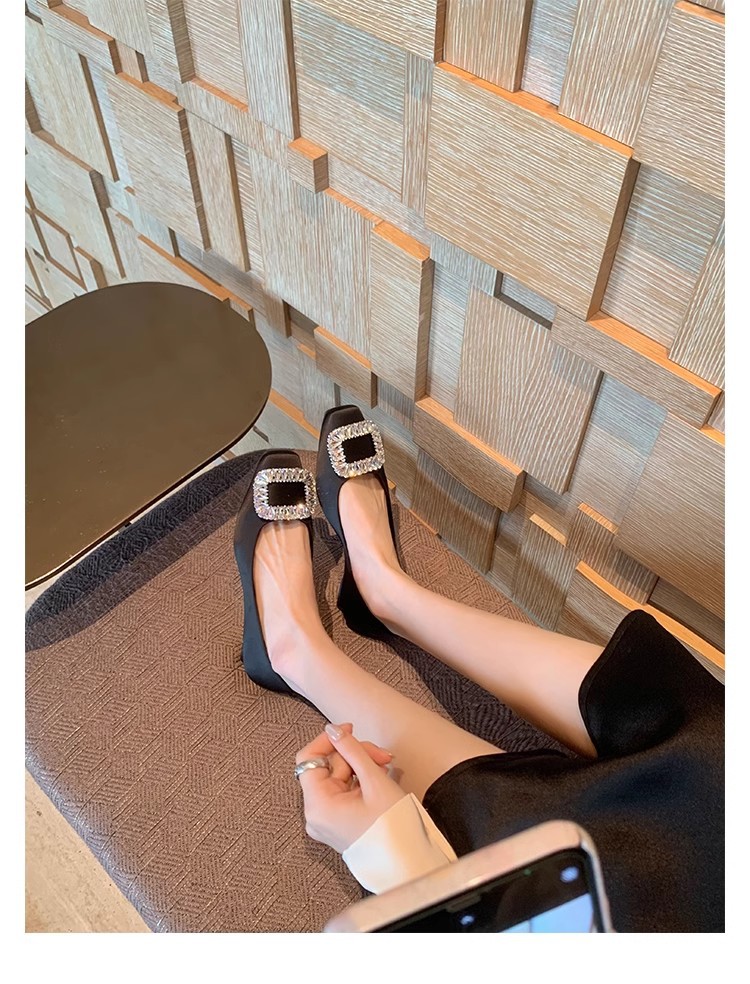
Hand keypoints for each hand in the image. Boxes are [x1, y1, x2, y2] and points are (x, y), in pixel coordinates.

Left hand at [296, 722, 406, 853]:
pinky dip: (360, 782)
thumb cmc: (392, 828)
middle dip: (355, 756)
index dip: (328, 740)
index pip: (308, 758)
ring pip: (338, 777)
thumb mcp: (373, 780)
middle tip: (381, 755)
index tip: (348, 730)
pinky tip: (378, 781)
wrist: (407, 861)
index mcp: (318, 806)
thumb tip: (334, 730)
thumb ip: (352, 749)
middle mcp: (316, 815)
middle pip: (327, 767)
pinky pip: (343, 792)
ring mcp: (326, 821)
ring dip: (361, 767)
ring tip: (384, 769)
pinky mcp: (337, 823)